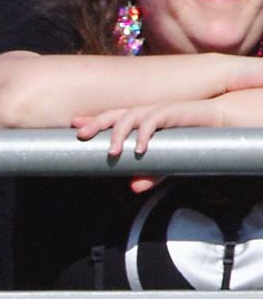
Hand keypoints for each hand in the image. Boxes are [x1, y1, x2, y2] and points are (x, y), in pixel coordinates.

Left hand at [73, 97, 221, 192]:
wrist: (222, 122)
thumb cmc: (192, 140)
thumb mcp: (169, 162)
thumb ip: (152, 174)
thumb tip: (135, 188)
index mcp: (141, 121)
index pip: (112, 118)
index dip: (93, 121)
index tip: (76, 128)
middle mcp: (147, 113)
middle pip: (115, 114)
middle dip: (97, 123)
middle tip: (81, 137)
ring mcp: (159, 110)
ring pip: (131, 116)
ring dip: (119, 134)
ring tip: (113, 153)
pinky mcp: (174, 111)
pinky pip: (154, 120)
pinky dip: (144, 134)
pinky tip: (139, 149)